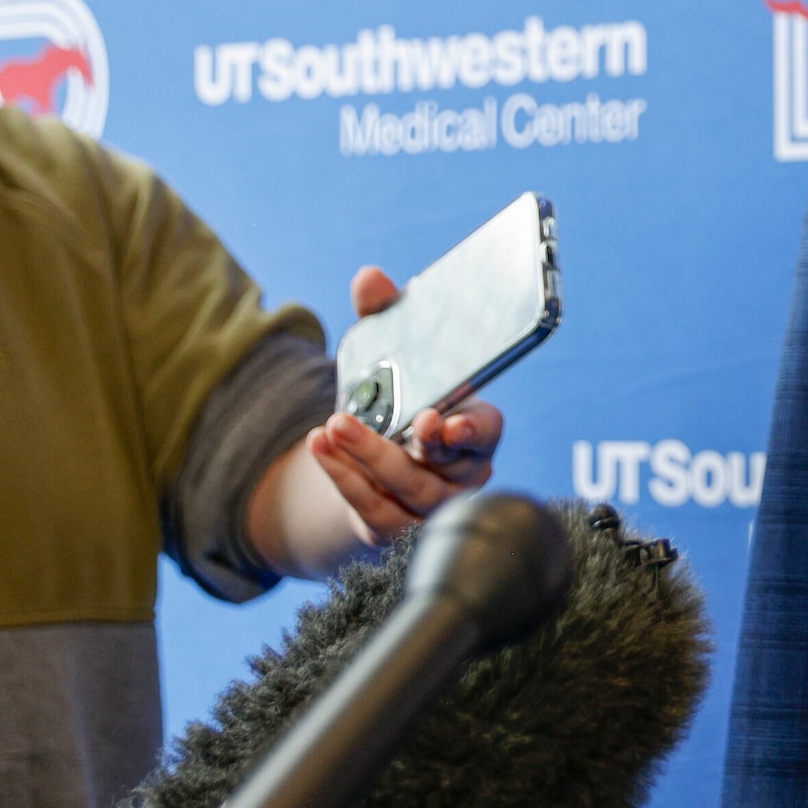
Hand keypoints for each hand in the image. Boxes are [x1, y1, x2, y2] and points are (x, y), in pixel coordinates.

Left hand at [305, 265, 502, 540]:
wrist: (372, 468)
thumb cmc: (397, 405)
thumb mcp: (392, 359)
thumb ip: (387, 317)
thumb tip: (369, 278)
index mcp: (475, 431)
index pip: (487, 431)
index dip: (472, 430)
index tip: (445, 422)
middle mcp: (461, 474)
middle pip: (444, 467)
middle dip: (413, 444)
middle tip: (379, 419)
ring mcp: (429, 506)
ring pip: (404, 488)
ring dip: (364, 457)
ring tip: (331, 427)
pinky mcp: (394, 528)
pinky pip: (371, 508)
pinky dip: (343, 477)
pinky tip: (320, 447)